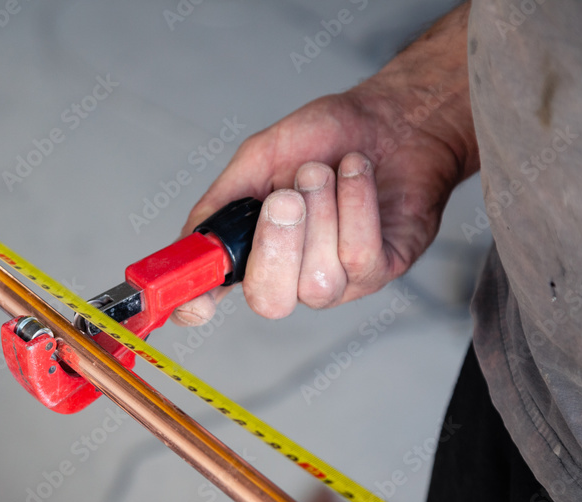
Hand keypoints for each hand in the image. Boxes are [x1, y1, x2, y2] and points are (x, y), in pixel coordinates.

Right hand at [172, 5, 478, 325]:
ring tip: (325, 172)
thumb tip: (190, 243)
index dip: (198, 303)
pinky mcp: (382, 270)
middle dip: (276, 247)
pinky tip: (356, 174)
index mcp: (250, 251)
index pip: (212, 295)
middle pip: (269, 301)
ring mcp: (337, 280)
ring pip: (319, 281)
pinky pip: (361, 259)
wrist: (391, 117)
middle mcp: (290, 275)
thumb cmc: (326, 138)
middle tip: (286, 197)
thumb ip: (222, 202)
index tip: (198, 299)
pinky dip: (356, 206)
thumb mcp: (259, 160)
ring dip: (322, 213)